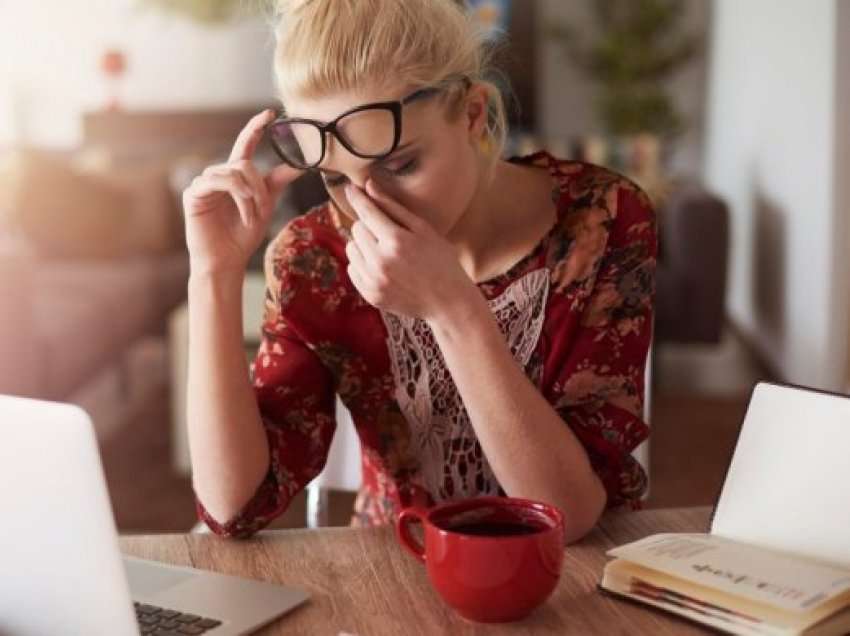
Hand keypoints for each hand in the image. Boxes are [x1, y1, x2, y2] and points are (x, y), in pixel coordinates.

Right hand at [182, 109, 301, 275]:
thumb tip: (298, 165)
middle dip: (259, 187)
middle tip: (263, 209)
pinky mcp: (193, 193)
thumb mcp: (266, 205)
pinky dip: (238, 198)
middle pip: (245, 164)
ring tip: (252, 216)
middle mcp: (218, 175)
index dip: (255, 128)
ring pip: (234, 172)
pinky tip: (243, 215)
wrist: (227, 260)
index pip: (245, 145)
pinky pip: (218, 182)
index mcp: (235, 176)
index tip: (270, 113)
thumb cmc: (243, 236)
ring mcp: (204, 183)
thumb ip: (277, 183)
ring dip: (250, 196)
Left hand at [344, 179, 477, 321]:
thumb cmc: (441, 260)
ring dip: (363, 245)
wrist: (448, 302)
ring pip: (351, 248)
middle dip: (368, 225)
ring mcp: (374, 280)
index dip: (357, 197)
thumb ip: (393, 207)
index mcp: (396, 240)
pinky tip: (382, 267)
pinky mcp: (370, 294)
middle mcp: (381, 261)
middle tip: (388, 232)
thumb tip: (368, 186)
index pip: (366, 211)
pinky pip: (352, 269)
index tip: (350, 187)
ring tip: (385, 251)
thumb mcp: (423, 229)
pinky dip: (362, 263)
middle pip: (356, 228)